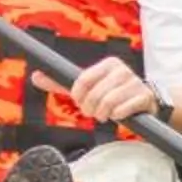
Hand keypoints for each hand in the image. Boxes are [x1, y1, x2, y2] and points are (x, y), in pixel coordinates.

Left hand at [35, 54, 157, 123]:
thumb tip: (36, 76)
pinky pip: (123, 110)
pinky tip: (119, 114)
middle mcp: (122, 70)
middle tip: (94, 111)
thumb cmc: (111, 94)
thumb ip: (62, 83)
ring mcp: (135, 83)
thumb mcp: (87, 87)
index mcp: (108, 64)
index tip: (80, 101)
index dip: (78, 96)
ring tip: (106, 113)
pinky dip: (117, 116)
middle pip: (94, 94)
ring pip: (108, 103)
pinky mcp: (145, 97)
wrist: (143, 104)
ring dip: (104, 114)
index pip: (82, 80)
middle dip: (91, 109)